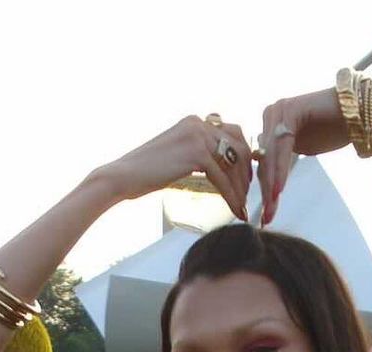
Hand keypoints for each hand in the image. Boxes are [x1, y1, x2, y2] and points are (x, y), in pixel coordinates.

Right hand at [102, 116, 251, 221]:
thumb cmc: (144, 173)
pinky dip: (231, 196)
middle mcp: (199, 123)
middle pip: (239, 143)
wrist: (122, 176)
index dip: (243, 155)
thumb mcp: (175, 155)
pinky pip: (223, 178)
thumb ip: (196, 155)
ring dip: (241, 187)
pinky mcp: (196, 154)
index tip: (245, 176)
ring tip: (242, 206)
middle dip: (247, 169)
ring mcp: (198, 136)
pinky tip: (235, 210)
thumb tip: (214, 168)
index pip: (231, 132)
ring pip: (234, 162)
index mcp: (194, 122)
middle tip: (248, 191)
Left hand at [257, 89, 348, 225]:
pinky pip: (282, 146)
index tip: (267, 217)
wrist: (363, 113)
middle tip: (267, 219)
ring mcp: (279, 110)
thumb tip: (267, 180)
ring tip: (272, 208)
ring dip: (271, 184)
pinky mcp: (290, 110)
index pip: (265, 162)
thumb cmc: (336, 130)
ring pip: (271, 155)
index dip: (265, 190)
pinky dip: (280, 169)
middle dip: (266, 192)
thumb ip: (283, 159)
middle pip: (265, 160)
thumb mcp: (304, 147)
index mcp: (272, 123)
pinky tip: (279, 190)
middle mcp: (272, 114)